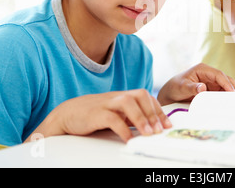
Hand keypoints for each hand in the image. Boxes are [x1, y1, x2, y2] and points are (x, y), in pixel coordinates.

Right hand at [27, 89, 170, 142]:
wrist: (67, 114)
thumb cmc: (93, 114)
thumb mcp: (116, 113)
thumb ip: (131, 117)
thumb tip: (151, 127)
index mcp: (123, 96)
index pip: (146, 97)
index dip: (158, 110)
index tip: (167, 124)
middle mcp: (117, 97)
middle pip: (140, 95)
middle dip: (153, 112)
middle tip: (160, 129)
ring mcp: (106, 103)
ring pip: (128, 102)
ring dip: (142, 118)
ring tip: (149, 134)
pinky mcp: (95, 113)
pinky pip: (112, 118)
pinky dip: (123, 129)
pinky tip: (128, 139)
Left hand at [157, 63, 234, 104]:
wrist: (169, 94)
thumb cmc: (174, 87)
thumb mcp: (181, 87)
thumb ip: (192, 87)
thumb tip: (203, 87)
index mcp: (203, 69)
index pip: (219, 75)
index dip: (226, 83)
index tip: (232, 93)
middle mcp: (209, 74)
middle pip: (226, 79)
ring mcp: (211, 82)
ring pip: (227, 87)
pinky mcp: (212, 90)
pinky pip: (223, 93)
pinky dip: (230, 97)